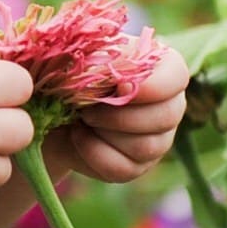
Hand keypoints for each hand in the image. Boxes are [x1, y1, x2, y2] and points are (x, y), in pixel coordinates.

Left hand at [44, 42, 188, 186]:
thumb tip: (122, 82)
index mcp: (163, 70)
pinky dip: (94, 152)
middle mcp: (169, 106)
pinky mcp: (137, 166)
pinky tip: (79, 136)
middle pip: (166, 116)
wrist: (51, 109)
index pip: (176, 77)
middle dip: (120, 114)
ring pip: (146, 146)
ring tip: (82, 119)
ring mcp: (158, 140)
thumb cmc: (72, 74)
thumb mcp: (83, 59)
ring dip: (104, 133)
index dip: (153, 85)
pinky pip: (123, 168)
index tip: (119, 86)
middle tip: (87, 108)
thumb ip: (103, 61)